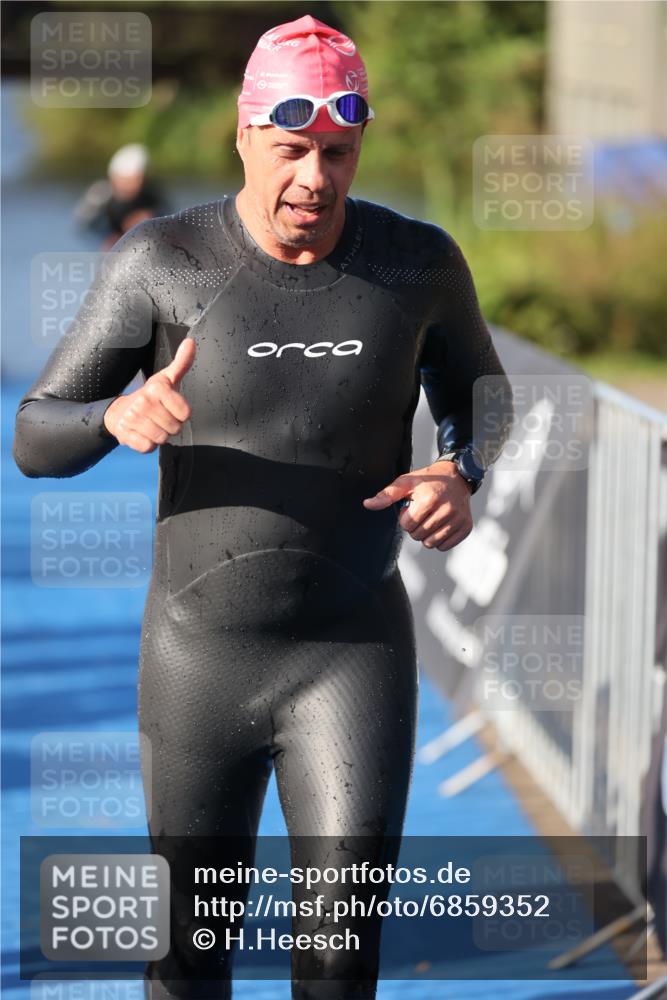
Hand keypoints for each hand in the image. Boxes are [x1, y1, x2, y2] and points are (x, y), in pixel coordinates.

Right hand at [103, 338, 195, 452]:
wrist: (119, 411)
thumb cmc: (149, 396)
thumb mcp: (166, 379)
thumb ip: (182, 363)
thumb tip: (191, 342)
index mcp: (157, 388)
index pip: (185, 414)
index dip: (181, 414)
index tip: (171, 408)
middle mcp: (143, 401)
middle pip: (175, 428)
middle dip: (170, 426)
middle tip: (160, 417)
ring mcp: (132, 418)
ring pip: (162, 439)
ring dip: (159, 435)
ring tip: (151, 425)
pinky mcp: (124, 434)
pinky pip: (147, 447)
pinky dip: (147, 444)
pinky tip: (142, 433)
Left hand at [362, 461, 472, 550]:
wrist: (457, 477)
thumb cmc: (429, 480)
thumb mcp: (406, 482)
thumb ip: (386, 495)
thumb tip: (368, 504)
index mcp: (429, 499)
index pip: (407, 525)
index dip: (406, 518)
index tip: (412, 508)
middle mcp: (446, 510)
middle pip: (418, 536)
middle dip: (415, 527)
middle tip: (422, 513)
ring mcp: (458, 519)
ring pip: (431, 543)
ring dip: (426, 535)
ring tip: (430, 519)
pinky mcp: (466, 527)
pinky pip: (445, 546)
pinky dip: (440, 539)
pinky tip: (441, 525)